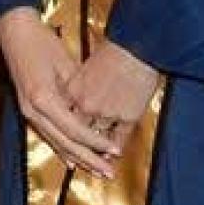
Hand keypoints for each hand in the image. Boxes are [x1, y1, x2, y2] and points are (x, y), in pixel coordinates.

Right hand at [0, 8, 116, 177]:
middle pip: (64, 143)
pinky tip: (72, 159)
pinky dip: (62, 148)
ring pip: (56, 142)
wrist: (15, 31)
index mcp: (43, 98)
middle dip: (88, 159)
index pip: (74, 130)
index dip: (95, 142)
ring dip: (77, 157)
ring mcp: (29, 112)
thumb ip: (79, 90)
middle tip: (108, 172)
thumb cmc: (42, 41)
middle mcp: (34, 110)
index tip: (113, 150)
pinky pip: (48, 134)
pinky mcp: (29, 109)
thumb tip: (96, 111)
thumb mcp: (65, 63)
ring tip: (95, 169)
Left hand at [64, 40, 160, 157]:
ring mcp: (106, 113)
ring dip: (97, 150)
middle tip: (79, 159)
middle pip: (77, 133)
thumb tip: (73, 97)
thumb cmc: (115, 48)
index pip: (64, 118)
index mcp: (73, 91)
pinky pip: (119, 138)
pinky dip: (116, 146)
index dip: (65, 130)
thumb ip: (77, 84)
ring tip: (99, 162)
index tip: (66, 140)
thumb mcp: (87, 64)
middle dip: (79, 148)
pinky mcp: (127, 116)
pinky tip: (115, 151)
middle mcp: (86, 106)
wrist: (139, 42)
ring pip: (96, 139)